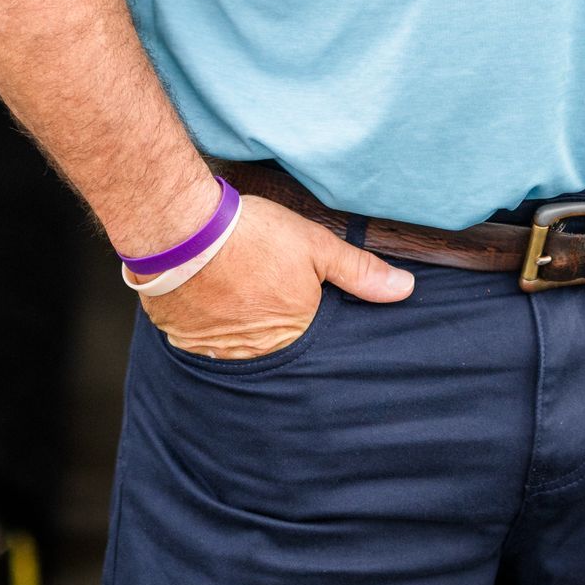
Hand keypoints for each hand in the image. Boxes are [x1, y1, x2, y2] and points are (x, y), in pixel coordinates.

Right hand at [140, 194, 412, 359]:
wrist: (180, 230)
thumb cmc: (250, 236)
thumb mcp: (315, 245)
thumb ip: (359, 272)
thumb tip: (404, 290)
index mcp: (292, 336)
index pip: (310, 347)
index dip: (306, 326)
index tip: (298, 307)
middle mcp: (254, 353)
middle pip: (271, 350)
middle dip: (272, 330)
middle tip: (263, 299)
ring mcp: (214, 349)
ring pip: (234, 347)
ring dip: (238, 330)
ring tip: (237, 298)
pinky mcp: (180, 337)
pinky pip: (199, 341)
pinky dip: (205, 325)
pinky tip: (208, 300)